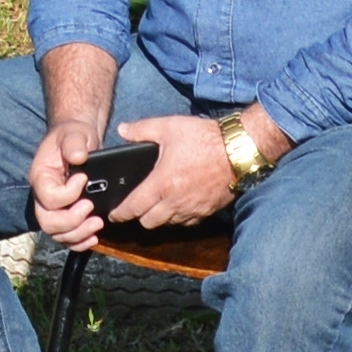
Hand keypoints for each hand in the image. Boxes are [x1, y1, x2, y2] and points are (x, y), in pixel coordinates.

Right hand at [30, 117, 114, 251]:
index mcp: (41, 177)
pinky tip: (94, 237)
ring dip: (78, 233)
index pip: (48, 197)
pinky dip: (79, 242)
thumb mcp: (73, 133)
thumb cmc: (72, 137)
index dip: (67, 194)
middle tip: (90, 209)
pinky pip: (66, 237)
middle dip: (71, 221)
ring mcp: (52, 209)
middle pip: (48, 222)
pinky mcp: (64, 215)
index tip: (84, 179)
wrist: (76, 141)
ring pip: (57, 234)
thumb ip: (74, 143)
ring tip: (97, 223)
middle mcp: (42, 197)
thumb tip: (79, 157)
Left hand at [111, 114, 234, 227]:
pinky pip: (187, 222)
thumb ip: (142, 129)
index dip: (119, 214)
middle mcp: (174, 202)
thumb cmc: (204, 138)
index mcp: (161, 183)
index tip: (113, 215)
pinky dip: (179, 217)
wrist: (238, 150)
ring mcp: (192, 209)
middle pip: (148, 223)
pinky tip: (179, 205)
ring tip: (158, 205)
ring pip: (168, 224)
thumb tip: (123, 130)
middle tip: (137, 207)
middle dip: (139, 217)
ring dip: (160, 218)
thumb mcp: (169, 127)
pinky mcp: (207, 211)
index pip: (133, 207)